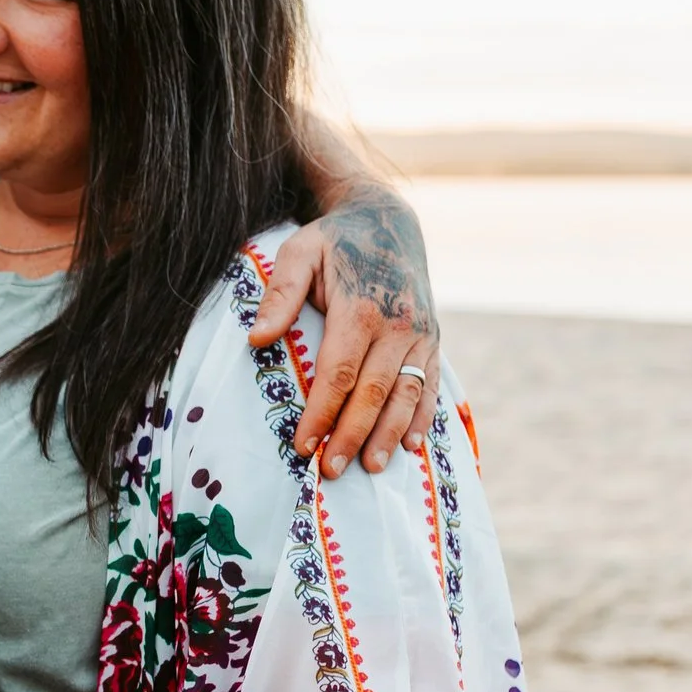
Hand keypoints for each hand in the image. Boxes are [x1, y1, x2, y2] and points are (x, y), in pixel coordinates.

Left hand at [248, 183, 439, 479]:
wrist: (388, 220)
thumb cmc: (333, 241)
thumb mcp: (298, 251)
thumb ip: (279, 293)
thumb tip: (256, 338)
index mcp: (361, 308)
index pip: (339, 374)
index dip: (321, 413)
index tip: (301, 446)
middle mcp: (398, 324)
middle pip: (374, 392)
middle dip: (352, 435)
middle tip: (331, 470)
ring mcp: (422, 333)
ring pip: (407, 394)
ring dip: (389, 435)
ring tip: (369, 469)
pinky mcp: (434, 338)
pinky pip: (432, 385)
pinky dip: (423, 418)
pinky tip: (409, 446)